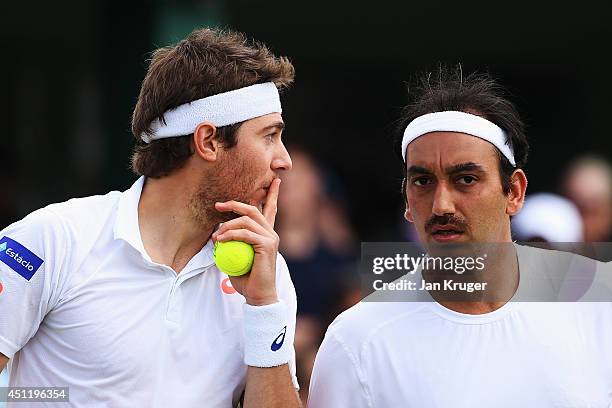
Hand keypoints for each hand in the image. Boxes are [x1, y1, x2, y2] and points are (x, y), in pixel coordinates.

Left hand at [212, 178, 280, 305]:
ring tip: (216, 236)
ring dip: (227, 225)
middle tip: (218, 205)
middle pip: (253, 209)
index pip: (271, 209)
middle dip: (234, 204)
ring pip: (247, 220)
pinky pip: (245, 233)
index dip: (272, 193)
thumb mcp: (235, 258)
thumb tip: (218, 235)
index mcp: (266, 235)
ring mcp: (271, 238)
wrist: (258, 296)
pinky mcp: (267, 244)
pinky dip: (230, 234)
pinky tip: (221, 241)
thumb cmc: (246, 280)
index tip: (275, 180)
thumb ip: (232, 245)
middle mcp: (271, 233)